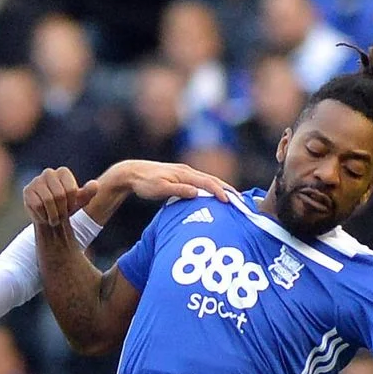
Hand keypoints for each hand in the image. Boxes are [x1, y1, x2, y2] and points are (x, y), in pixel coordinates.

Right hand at [24, 166, 99, 227]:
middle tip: (62, 215)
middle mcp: (49, 172)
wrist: (51, 218)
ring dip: (53, 214)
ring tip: (54, 218)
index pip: (71, 190)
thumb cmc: (67, 207)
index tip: (70, 207)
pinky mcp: (27, 191)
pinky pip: (37, 205)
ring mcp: (36, 180)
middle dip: (62, 210)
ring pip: (48, 200)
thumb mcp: (80, 201)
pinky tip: (44, 215)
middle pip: (59, 195)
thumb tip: (95, 185)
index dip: (72, 204)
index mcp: (63, 172)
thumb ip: (88, 193)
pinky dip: (43, 215)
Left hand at [102, 159, 232, 203]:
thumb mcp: (161, 188)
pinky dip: (211, 188)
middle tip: (241, 201)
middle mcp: (187, 171)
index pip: (207, 183)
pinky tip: (214, 195)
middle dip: (227, 189)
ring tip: (233, 198)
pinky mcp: (181, 177)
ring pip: (208, 180)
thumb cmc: (145, 183)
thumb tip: (196, 193)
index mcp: (184, 174)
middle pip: (212, 180)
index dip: (220, 192)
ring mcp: (185, 173)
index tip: (230, 202)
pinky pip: (201, 182)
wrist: (132, 173)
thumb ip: (178, 190)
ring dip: (221, 188)